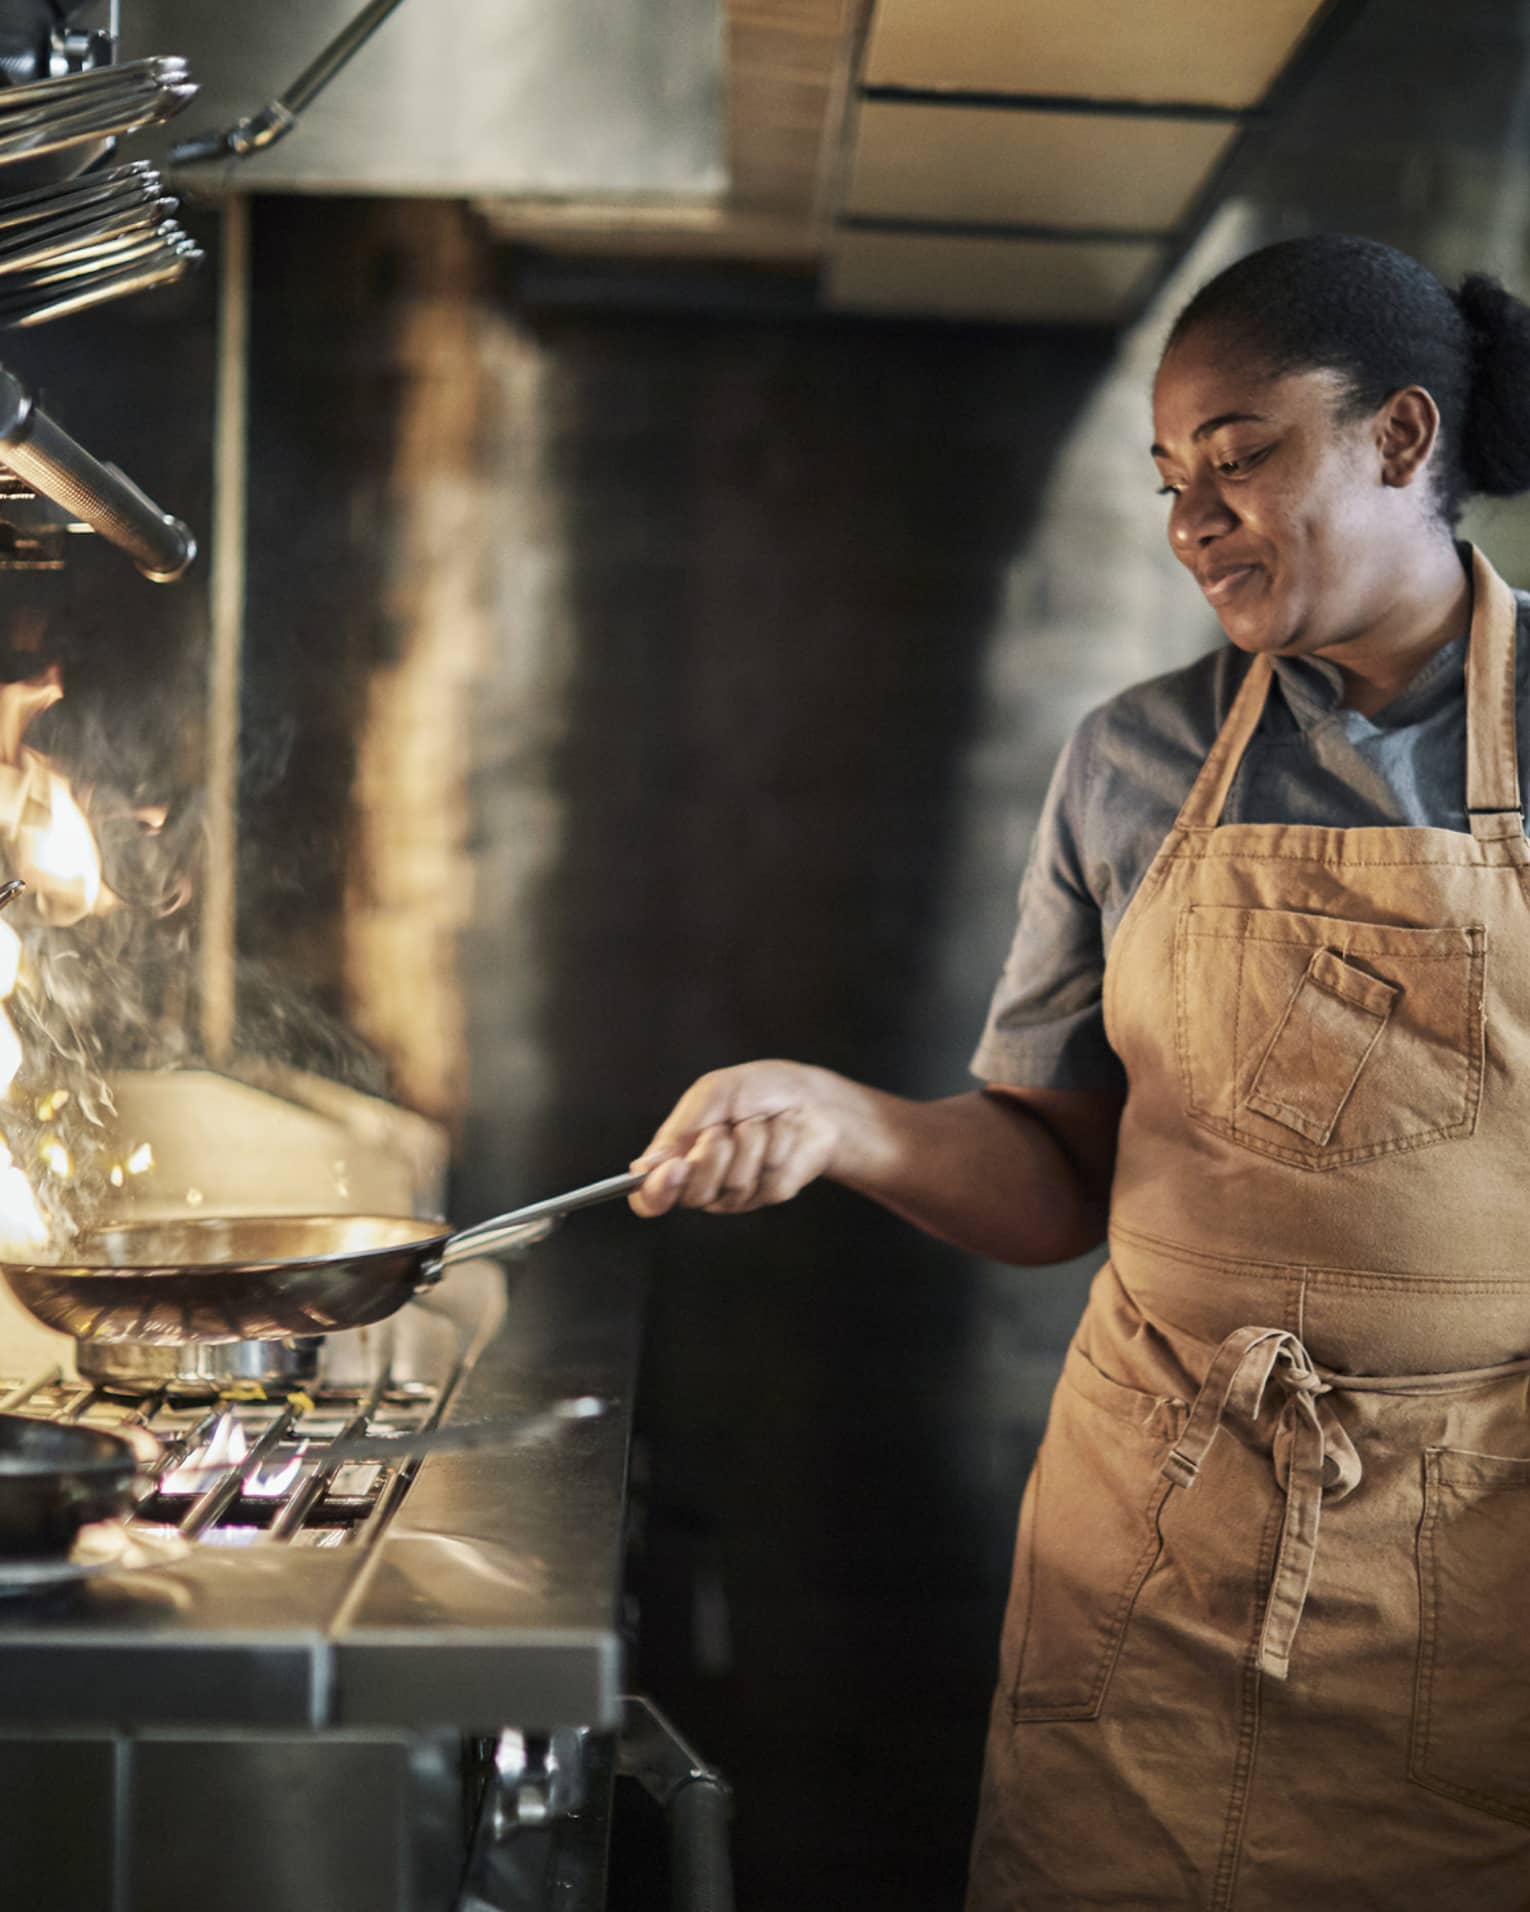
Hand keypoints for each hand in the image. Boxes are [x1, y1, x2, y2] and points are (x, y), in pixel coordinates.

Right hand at [628, 1061, 843, 1216]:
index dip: (656, 1191)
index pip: (651, 1198)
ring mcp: (738, 1192)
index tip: (674, 1167)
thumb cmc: (756, 1090)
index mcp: (678, 1159)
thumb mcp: (711, 1094)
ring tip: (757, 1124)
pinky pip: (767, 1180)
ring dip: (749, 1143)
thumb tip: (642, 1168)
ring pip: (733, 1186)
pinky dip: (776, 1146)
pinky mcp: (771, 1193)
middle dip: (712, 1155)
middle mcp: (704, 1183)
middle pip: (693, 1195)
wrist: (808, 1093)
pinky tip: (781, 1134)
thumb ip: (678, 1130)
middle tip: (725, 1128)